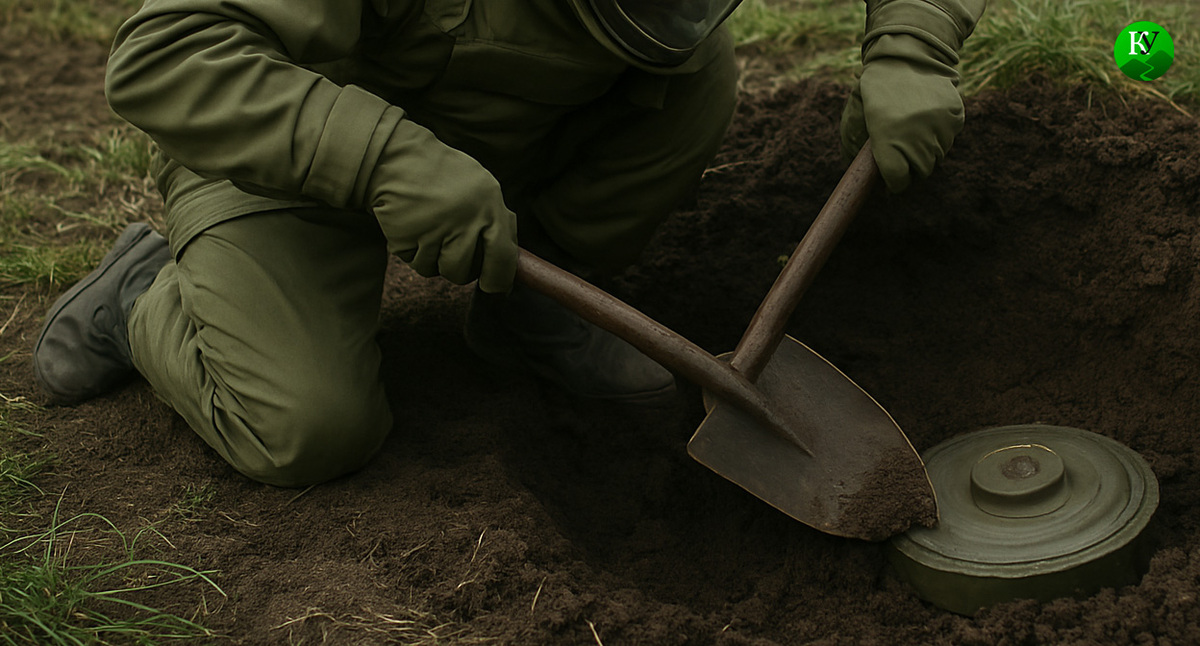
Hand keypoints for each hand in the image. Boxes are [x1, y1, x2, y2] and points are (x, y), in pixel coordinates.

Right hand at [366, 123, 517, 292]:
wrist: (396, 158)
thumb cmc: (443, 174)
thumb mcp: (481, 187)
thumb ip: (497, 219)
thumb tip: (512, 258)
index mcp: (489, 205)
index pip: (503, 257)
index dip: (499, 280)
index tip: (494, 289)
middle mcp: (466, 218)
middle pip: (465, 272)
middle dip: (458, 268)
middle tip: (449, 246)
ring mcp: (436, 229)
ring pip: (438, 271)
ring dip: (433, 260)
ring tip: (429, 230)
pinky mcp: (408, 237)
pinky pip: (415, 263)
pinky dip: (412, 252)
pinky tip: (412, 226)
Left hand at [840, 34, 964, 192]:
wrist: (908, 54)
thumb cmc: (875, 88)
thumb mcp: (856, 115)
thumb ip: (854, 148)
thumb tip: (859, 179)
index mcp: (888, 137)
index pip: (898, 180)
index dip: (893, 182)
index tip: (889, 178)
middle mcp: (917, 135)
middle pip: (920, 172)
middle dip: (910, 169)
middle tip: (901, 154)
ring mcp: (940, 126)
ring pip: (937, 157)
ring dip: (925, 153)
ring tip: (912, 131)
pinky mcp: (956, 117)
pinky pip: (948, 139)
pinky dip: (938, 136)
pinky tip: (925, 119)